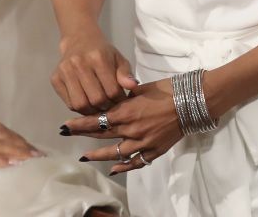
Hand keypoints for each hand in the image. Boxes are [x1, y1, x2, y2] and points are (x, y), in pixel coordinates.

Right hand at [52, 27, 136, 114]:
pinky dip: (80, 108)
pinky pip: (69, 103)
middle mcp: (79, 63)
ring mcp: (65, 71)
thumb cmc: (103, 52)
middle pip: (96, 99)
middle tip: (110, 105)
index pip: (111, 90)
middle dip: (106, 107)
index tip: (120, 99)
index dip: (118, 99)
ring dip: (92, 111)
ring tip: (99, 107)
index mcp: (98, 57)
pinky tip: (87, 102)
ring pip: (80, 104)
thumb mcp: (118, 58)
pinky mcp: (55, 79)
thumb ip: (125, 73)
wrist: (79, 39)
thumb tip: (132, 86)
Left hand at [64, 78, 183, 175]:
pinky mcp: (154, 150)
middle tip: (67, 136)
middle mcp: (131, 130)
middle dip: (83, 135)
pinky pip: (136, 162)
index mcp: (127, 112)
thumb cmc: (167, 90)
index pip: (97, 119)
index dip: (80, 124)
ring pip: (115, 153)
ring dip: (98, 155)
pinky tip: (114, 169)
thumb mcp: (142, 88)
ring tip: (85, 157)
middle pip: (102, 135)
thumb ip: (125, 96)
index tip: (65, 125)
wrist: (192, 102)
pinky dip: (123, 167)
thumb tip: (113, 98)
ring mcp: (142, 143)